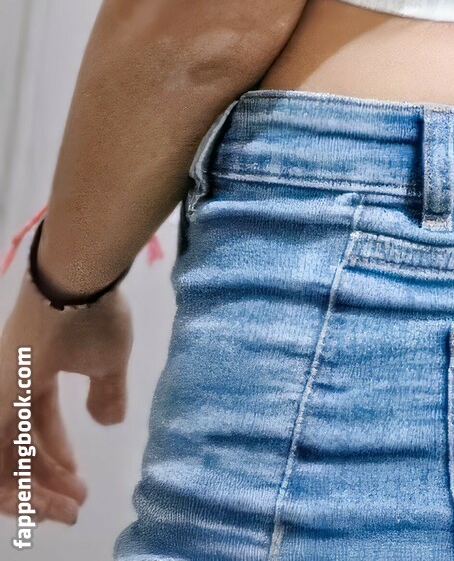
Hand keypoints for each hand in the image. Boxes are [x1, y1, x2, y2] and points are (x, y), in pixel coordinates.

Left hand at [0, 274, 132, 528]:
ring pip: (6, 459)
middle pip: (19, 450)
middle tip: (75, 507)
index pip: (36, 431)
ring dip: (36, 492)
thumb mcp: (109, 361)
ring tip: (69, 508)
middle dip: (46, 485)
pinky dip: (17, 486)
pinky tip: (44, 497)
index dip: (55, 462)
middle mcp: (10, 389)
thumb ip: (107, 393)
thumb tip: (109, 421)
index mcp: (32, 377)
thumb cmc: (94, 315)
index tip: (79, 484)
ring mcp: (1, 394)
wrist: (76, 280)